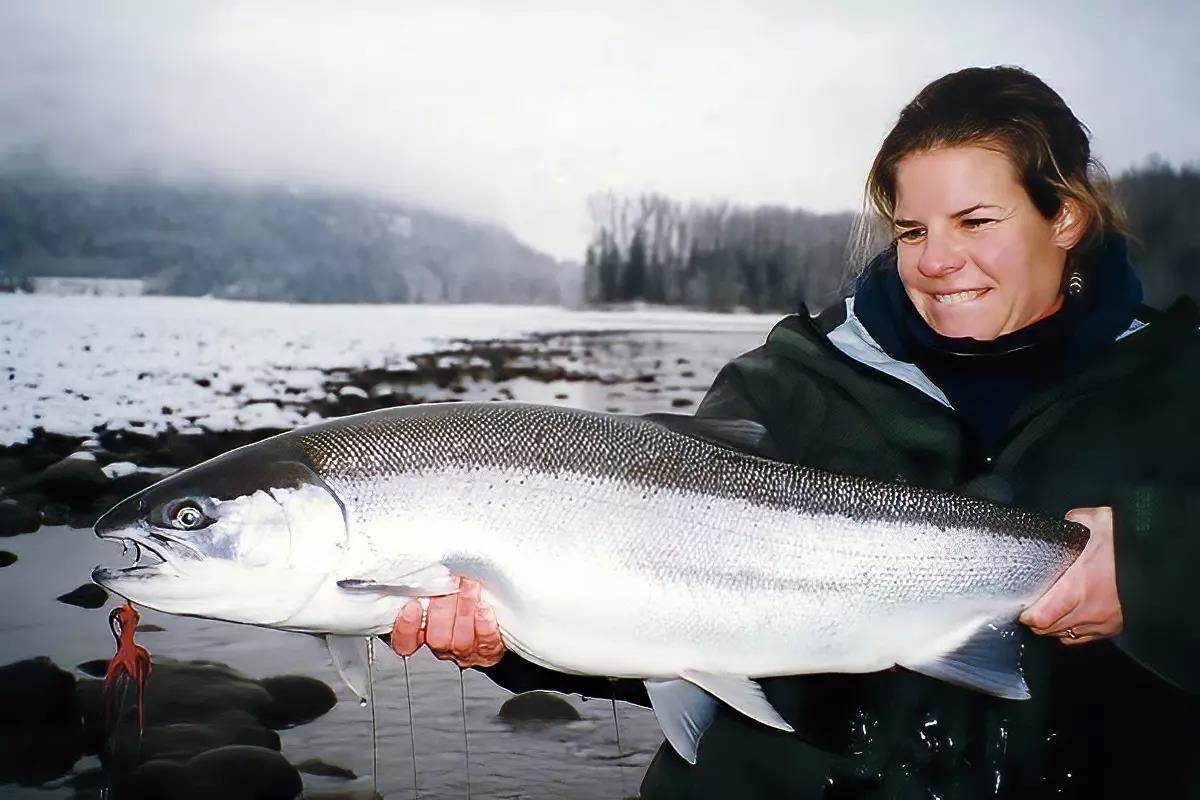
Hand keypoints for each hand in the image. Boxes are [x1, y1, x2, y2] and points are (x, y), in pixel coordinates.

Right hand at [389, 578, 505, 667]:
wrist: (493, 609)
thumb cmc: (457, 591)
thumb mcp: (436, 586)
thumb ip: (426, 583)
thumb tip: (422, 568)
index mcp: (421, 632)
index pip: (405, 642)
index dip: (406, 628)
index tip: (412, 606)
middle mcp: (442, 644)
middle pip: (436, 638)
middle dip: (443, 608)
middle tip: (449, 582)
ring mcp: (465, 649)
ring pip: (460, 640)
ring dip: (465, 609)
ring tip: (470, 585)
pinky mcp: (489, 648)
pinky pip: (486, 642)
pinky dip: (484, 624)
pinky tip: (484, 607)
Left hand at [1019, 506, 1123, 644]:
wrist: (1163, 556)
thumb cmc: (1127, 540)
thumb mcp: (1093, 522)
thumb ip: (1068, 525)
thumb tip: (1057, 526)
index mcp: (1079, 586)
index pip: (1042, 617)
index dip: (1027, 614)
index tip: (1021, 605)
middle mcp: (1090, 610)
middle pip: (1049, 629)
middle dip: (1036, 620)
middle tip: (1031, 606)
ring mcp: (1103, 621)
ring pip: (1065, 635)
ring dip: (1053, 626)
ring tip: (1047, 611)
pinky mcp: (1115, 627)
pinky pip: (1084, 637)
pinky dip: (1072, 630)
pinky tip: (1068, 617)